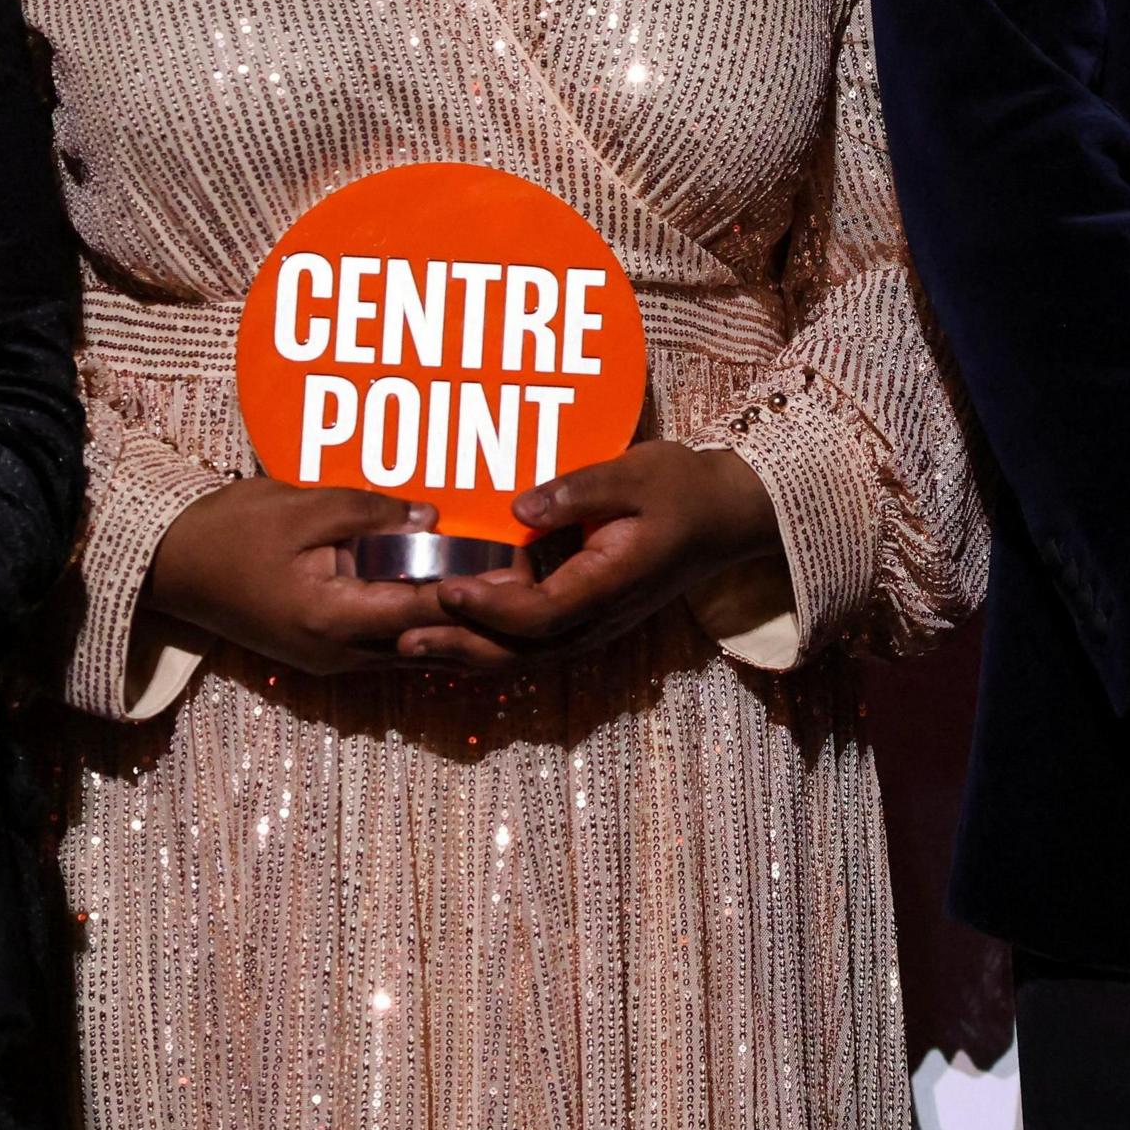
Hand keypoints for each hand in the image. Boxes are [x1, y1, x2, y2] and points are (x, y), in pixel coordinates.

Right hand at [147, 477, 511, 671]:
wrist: (168, 568)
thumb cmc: (229, 530)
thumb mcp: (302, 506)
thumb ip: (370, 513)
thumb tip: (432, 519)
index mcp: (334, 617)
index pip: (426, 607)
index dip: (479, 590)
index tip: (524, 568)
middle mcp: (338, 653)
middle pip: (430, 639)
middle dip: (480, 613)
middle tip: (531, 581)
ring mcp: (330, 660)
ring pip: (413, 648)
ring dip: (457, 623)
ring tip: (507, 592)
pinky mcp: (323, 651)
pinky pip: (389, 644)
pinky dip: (425, 624)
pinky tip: (456, 602)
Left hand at [425, 444, 779, 660]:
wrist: (725, 517)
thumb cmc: (682, 489)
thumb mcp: (635, 474)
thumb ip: (579, 490)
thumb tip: (518, 506)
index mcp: (612, 584)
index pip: (543, 613)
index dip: (491, 608)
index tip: (447, 587)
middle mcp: (600, 618)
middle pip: (522, 652)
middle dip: (461, 647)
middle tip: (403, 637)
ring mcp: (594, 624)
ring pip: (523, 656)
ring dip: (467, 652)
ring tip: (411, 642)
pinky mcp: (586, 617)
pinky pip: (532, 642)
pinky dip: (488, 643)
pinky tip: (450, 632)